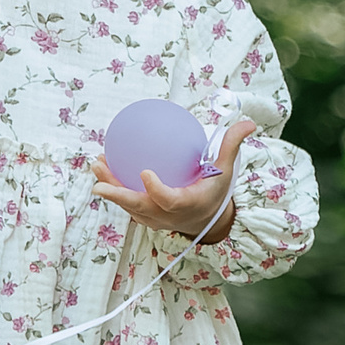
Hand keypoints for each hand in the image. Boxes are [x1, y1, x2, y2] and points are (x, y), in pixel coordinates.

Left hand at [94, 115, 249, 245]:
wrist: (207, 222)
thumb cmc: (214, 192)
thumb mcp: (225, 172)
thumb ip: (231, 146)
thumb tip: (247, 122)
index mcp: (186, 205)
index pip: (168, 200)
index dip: (156, 190)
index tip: (145, 173)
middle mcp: (166, 216)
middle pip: (138, 207)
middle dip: (117, 194)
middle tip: (99, 181)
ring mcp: (153, 219)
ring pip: (128, 206)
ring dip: (110, 187)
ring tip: (96, 164)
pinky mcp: (145, 217)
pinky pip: (126, 204)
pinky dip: (114, 187)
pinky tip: (104, 166)